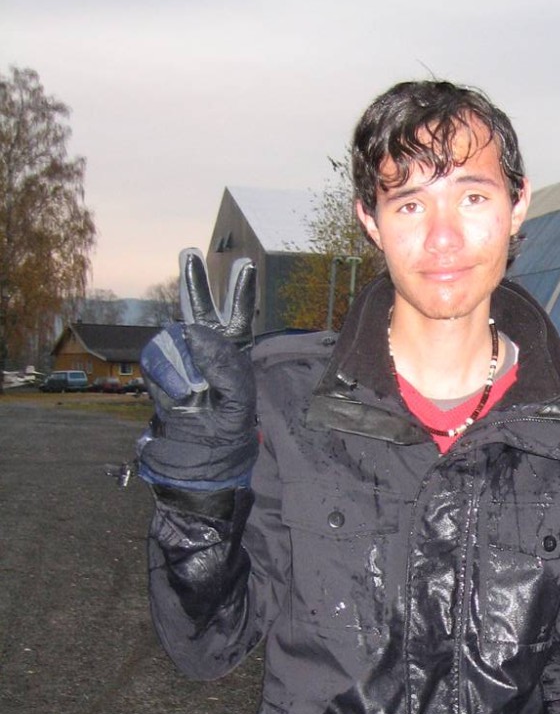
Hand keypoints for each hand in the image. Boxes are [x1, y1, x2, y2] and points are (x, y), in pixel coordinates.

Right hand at [137, 249, 258, 491]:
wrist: (195, 461)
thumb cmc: (225, 434)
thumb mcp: (238, 401)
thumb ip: (224, 364)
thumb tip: (194, 330)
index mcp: (233, 357)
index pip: (238, 320)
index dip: (240, 293)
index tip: (246, 265)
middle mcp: (206, 353)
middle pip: (201, 311)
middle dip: (195, 283)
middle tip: (189, 252)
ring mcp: (180, 361)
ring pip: (175, 339)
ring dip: (184, 365)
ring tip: (193, 393)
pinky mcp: (158, 371)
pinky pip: (158, 360)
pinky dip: (166, 377)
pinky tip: (178, 395)